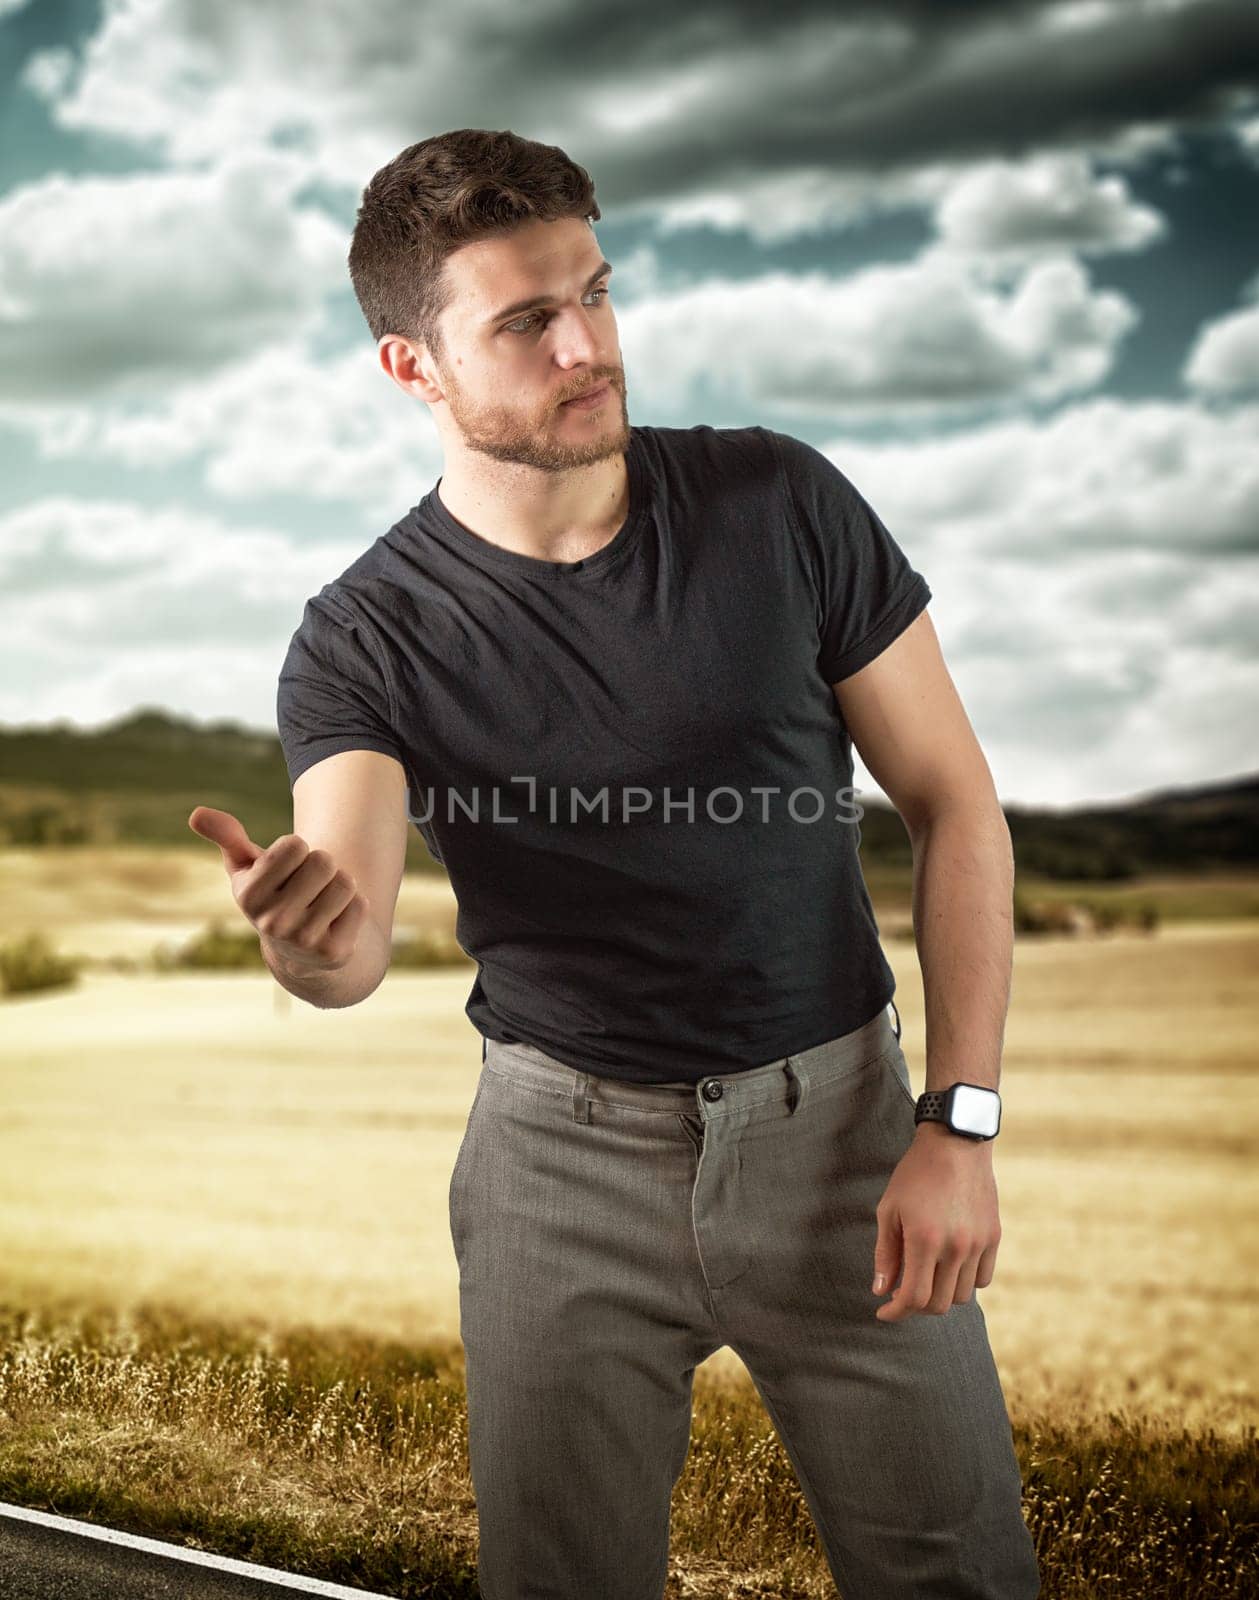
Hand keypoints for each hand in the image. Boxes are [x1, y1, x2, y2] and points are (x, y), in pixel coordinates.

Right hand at [187, 805, 369, 972]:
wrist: (301, 953)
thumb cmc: (273, 896)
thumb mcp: (247, 868)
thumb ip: (227, 837)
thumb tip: (197, 813)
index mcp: (249, 895)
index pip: (295, 844)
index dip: (297, 850)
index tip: (288, 870)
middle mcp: (272, 922)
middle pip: (323, 861)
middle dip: (322, 867)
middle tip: (309, 888)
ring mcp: (303, 941)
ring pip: (345, 882)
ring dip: (339, 887)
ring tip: (322, 904)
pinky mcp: (333, 953)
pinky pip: (360, 905)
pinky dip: (354, 907)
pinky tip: (335, 923)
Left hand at [871, 1124, 1000, 1322]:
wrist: (956, 1144)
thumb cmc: (915, 1174)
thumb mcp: (889, 1209)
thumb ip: (885, 1253)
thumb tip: (881, 1291)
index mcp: (924, 1239)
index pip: (913, 1298)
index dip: (896, 1313)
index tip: (884, 1312)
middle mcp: (955, 1247)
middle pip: (938, 1304)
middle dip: (916, 1306)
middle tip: (902, 1293)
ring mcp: (978, 1243)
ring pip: (961, 1296)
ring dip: (940, 1295)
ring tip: (926, 1276)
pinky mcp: (993, 1237)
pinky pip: (983, 1279)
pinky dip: (964, 1282)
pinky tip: (949, 1267)